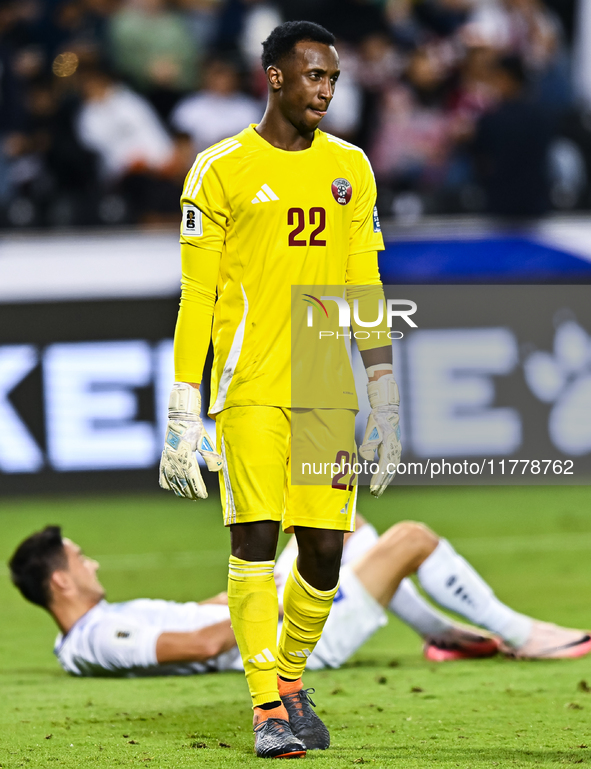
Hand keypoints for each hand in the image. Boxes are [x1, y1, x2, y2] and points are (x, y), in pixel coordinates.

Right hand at [159, 382, 221, 499]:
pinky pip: (162, 474)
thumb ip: (210, 455)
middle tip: (197, 498)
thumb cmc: (195, 428)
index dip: (198, 489)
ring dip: (179, 490)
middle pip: (182, 482)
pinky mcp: (164, 457)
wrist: (180, 418)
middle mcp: (175, 460)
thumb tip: (218, 469)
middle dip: (190, 492)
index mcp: (186, 456)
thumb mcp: (204, 440)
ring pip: (172, 481)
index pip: (192, 478)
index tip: (203, 496)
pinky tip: (172, 488)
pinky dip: (167, 483)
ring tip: (187, 496)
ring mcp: (167, 459)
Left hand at [358, 374, 401, 497]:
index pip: (384, 468)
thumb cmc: (377, 421)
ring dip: (385, 480)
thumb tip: (367, 460)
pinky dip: (387, 473)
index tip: (373, 489)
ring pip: (392, 469)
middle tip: (375, 494)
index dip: (378, 479)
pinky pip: (391, 465)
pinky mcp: (394, 449)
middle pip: (389, 471)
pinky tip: (383, 479)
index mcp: (389, 447)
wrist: (387, 411)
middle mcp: (395, 451)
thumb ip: (368, 446)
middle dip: (382, 484)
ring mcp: (396, 450)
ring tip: (378, 490)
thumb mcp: (370, 432)